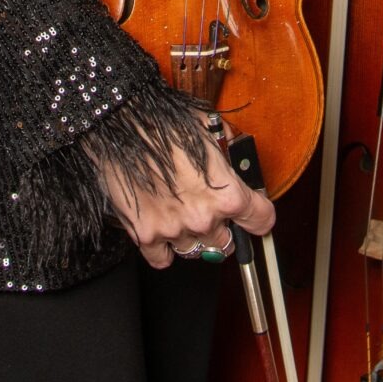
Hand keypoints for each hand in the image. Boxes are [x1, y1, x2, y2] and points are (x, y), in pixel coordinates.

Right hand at [93, 133, 277, 269]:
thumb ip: (229, 150)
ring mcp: (175, 230)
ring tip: (182, 214)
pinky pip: (163, 259)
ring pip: (196, 251)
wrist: (121, 126)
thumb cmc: (164, 122)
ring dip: (192, 237)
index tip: (253, 213)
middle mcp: (205, 218)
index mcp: (229, 193)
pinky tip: (164, 230)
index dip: (258, 214)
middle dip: (221, 228)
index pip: (261, 220)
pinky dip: (164, 249)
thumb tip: (237, 157)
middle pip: (227, 243)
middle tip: (209, 209)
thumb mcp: (210, 129)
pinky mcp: (145, 235)